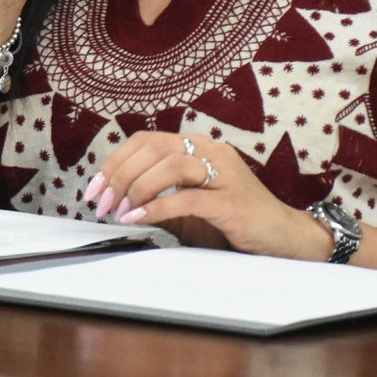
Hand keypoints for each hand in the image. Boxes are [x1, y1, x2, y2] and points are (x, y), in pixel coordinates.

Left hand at [82, 132, 329, 261]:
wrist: (282, 236)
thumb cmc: (235, 221)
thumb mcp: (191, 205)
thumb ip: (161, 196)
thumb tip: (119, 200)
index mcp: (198, 146)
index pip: (146, 140)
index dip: (115, 161)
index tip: (93, 187)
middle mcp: (210, 151)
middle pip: (153, 147)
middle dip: (119, 174)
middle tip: (101, 201)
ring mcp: (223, 173)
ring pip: (169, 164)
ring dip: (136, 188)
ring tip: (119, 210)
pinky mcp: (231, 200)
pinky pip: (187, 198)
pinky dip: (157, 208)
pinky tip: (138, 219)